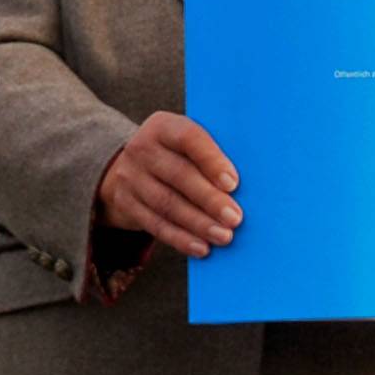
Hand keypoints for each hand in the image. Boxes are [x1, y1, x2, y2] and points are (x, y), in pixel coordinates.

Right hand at [97, 110, 241, 259]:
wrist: (130, 169)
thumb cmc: (177, 157)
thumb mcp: (187, 145)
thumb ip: (211, 157)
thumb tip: (248, 187)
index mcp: (163, 127)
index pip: (188, 138)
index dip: (211, 160)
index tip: (233, 183)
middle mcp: (142, 149)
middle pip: (178, 175)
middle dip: (209, 199)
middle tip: (235, 218)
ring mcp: (130, 177)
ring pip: (166, 204)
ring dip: (198, 223)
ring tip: (224, 236)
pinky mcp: (125, 204)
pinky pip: (155, 224)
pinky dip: (181, 239)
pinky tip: (202, 248)